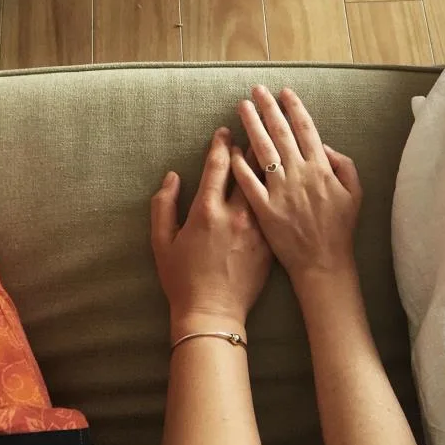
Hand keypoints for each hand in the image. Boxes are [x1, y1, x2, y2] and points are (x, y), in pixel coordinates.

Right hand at [151, 127, 272, 337]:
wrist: (213, 313)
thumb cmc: (182, 280)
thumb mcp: (162, 242)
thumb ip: (164, 205)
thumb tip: (173, 177)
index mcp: (207, 211)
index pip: (218, 165)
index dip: (222, 144)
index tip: (225, 131)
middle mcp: (235, 215)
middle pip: (248, 170)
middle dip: (250, 147)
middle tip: (254, 131)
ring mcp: (257, 229)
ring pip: (268, 187)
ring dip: (268, 167)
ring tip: (273, 150)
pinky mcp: (270, 243)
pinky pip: (276, 210)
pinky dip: (278, 193)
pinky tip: (282, 184)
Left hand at [230, 86, 362, 289]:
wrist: (323, 263)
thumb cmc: (340, 230)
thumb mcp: (355, 193)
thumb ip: (343, 165)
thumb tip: (325, 146)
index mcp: (321, 169)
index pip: (306, 130)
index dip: (294, 108)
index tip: (284, 92)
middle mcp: (300, 175)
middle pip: (280, 134)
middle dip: (268, 109)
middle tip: (256, 90)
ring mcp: (280, 192)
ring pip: (263, 152)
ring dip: (252, 127)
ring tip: (241, 108)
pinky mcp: (264, 210)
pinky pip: (249, 183)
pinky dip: (240, 165)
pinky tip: (232, 149)